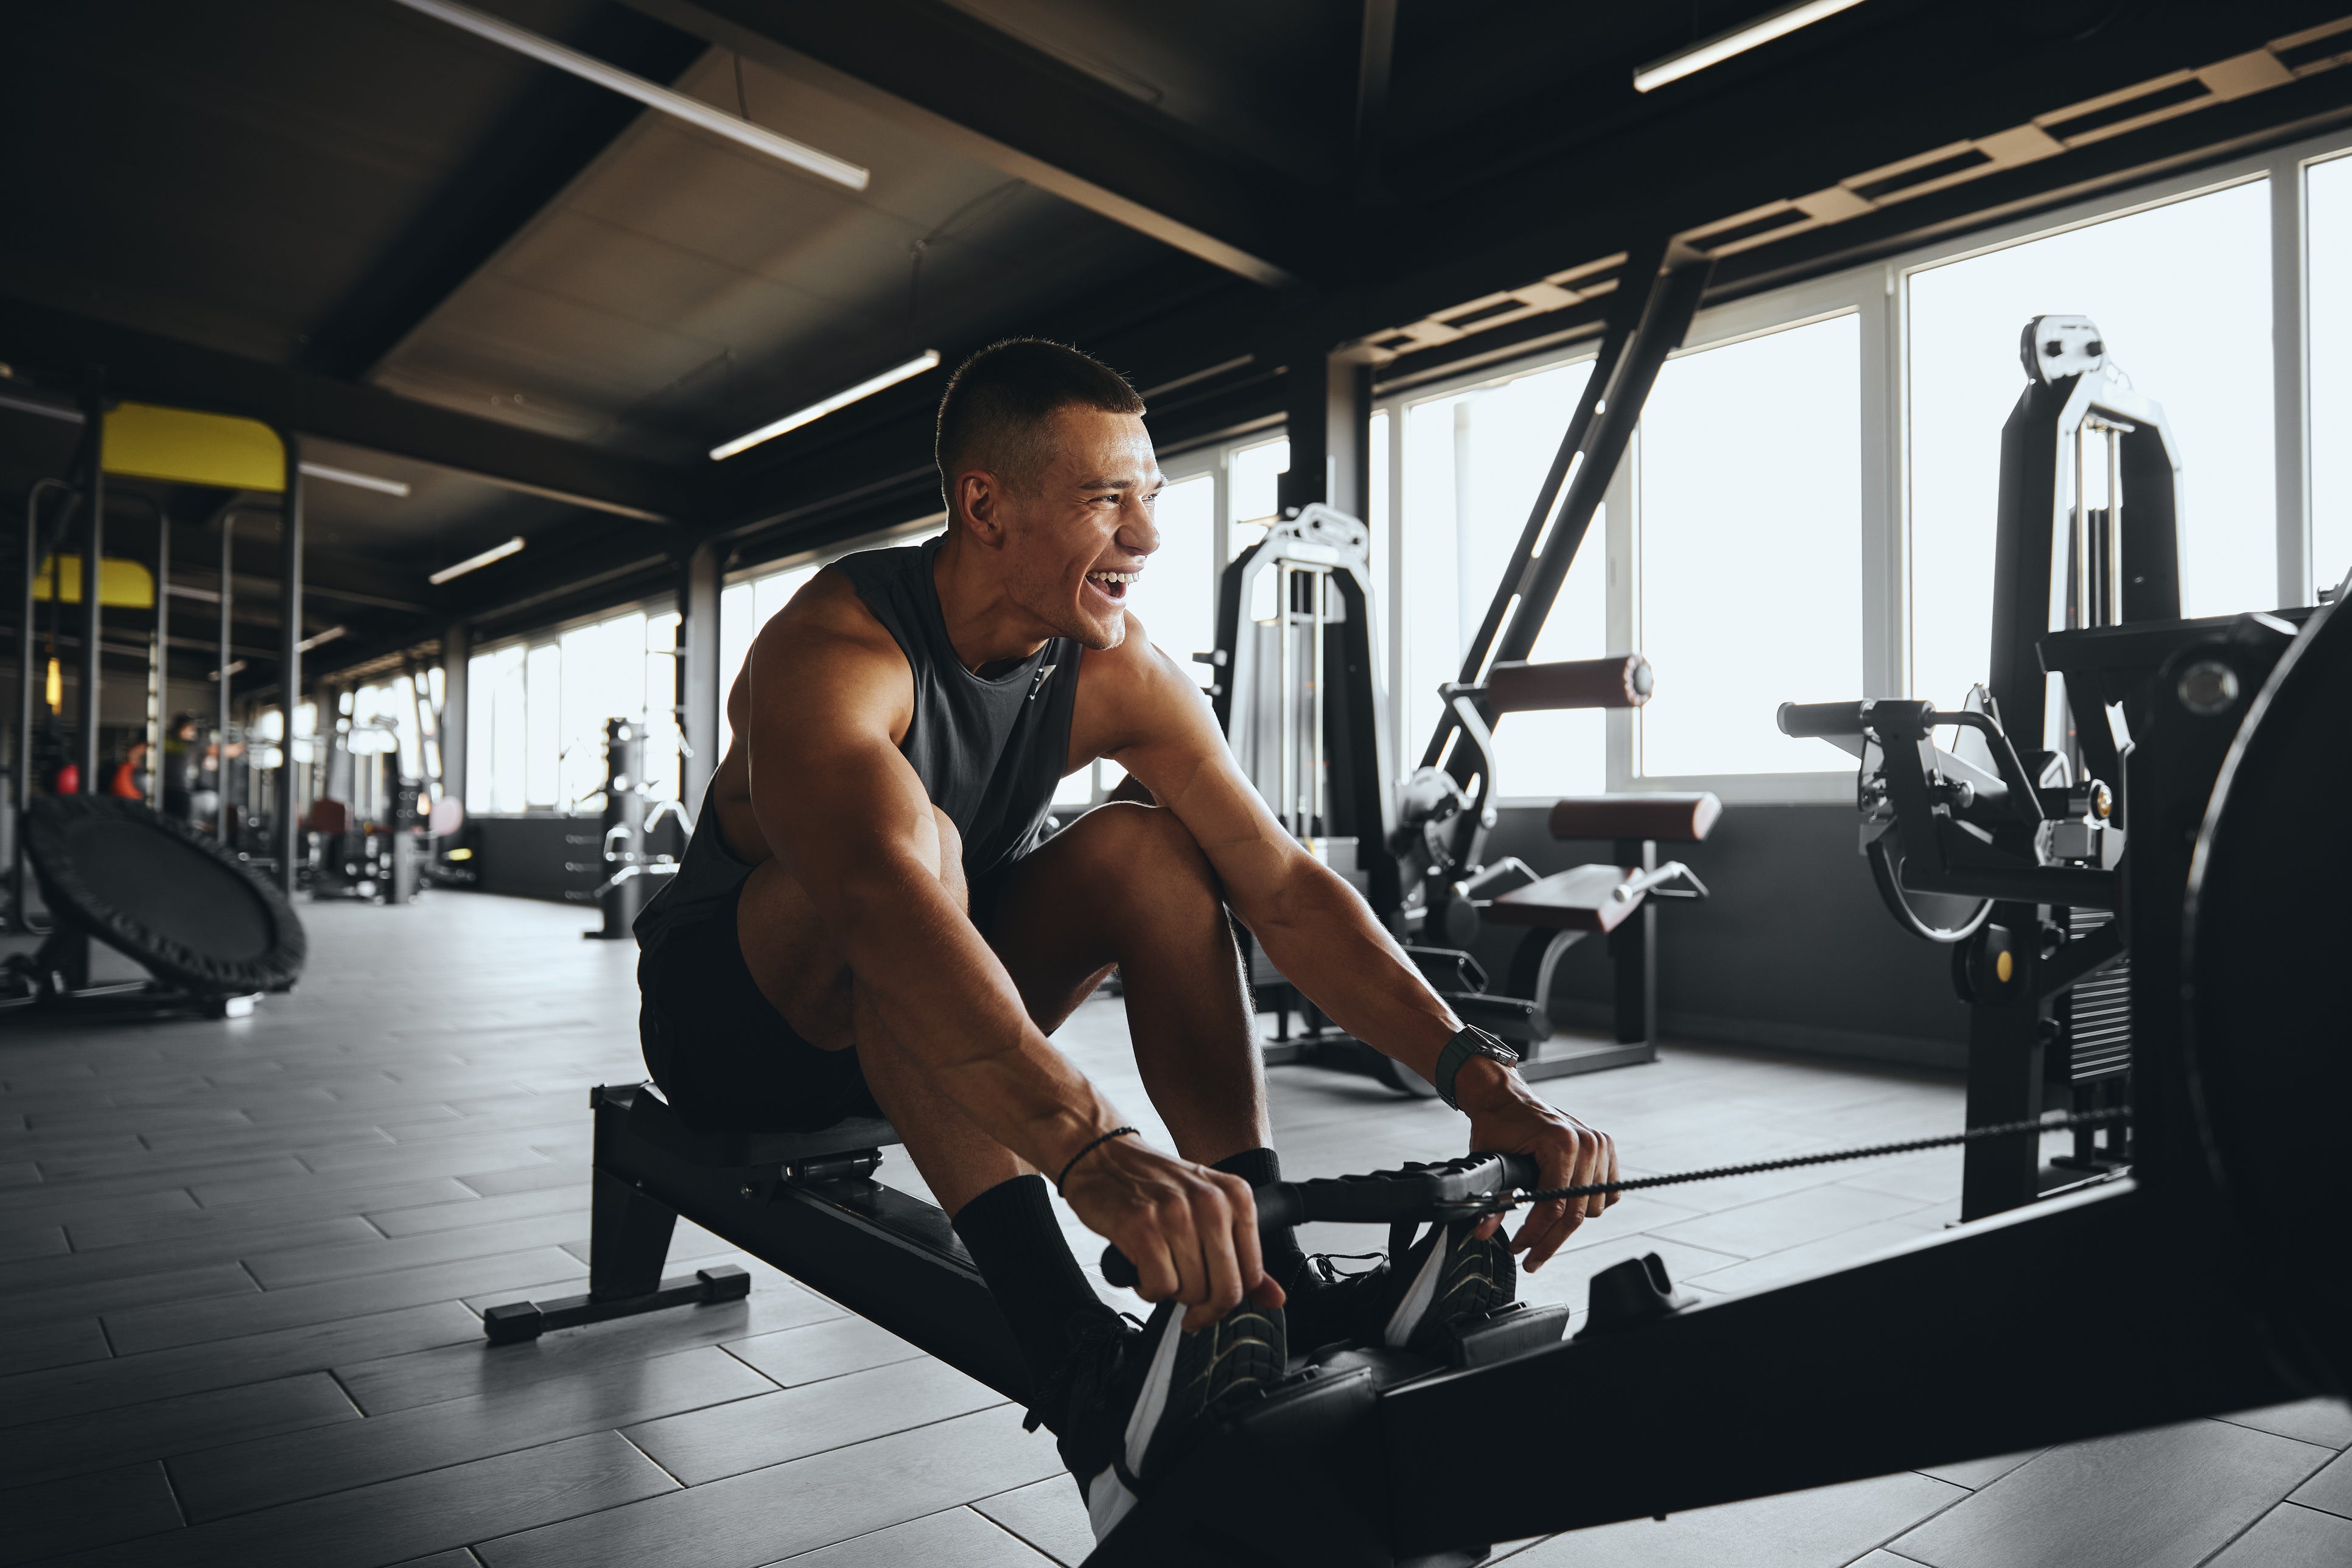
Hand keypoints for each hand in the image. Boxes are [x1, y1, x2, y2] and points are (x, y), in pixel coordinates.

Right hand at [1061, 1133, 1285, 1331]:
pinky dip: (1148, 1289)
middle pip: (1224, 1290)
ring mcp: (1176, 1214)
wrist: (1102, 1157)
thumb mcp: (1208, 1209)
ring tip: (1157, 1268)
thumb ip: (1242, 1254)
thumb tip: (1275, 1298)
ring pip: (1191, 1292)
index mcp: (1236, 1196)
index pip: (1251, 1274)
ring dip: (1170, 1293)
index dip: (1228, 1300)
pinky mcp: (1142, 1228)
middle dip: (1202, 1308)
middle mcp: (1211, 1203)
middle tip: (1185, 1305)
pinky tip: (1141, 1268)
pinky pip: (1159, 1288)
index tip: (1211, 1307)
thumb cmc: (1154, 1185)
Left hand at [1456, 1060, 1618, 1271]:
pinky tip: (1565, 1209)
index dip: (1536, 1235)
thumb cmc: (1498, 1123)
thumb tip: (1484, 1232)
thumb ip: (1492, 1200)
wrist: (1505, 1097)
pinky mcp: (1605, 1147)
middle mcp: (1587, 1143)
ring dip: (1568, 1224)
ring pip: (1593, 1208)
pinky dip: (1588, 1204)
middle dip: (1550, 1240)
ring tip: (1542, 1230)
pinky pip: (1607, 1192)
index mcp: (1561, 1144)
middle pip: (1576, 1213)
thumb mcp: (1490, 1161)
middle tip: (1531, 1257)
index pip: (1555, 1207)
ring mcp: (1599, 1144)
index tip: (1520, 1250)